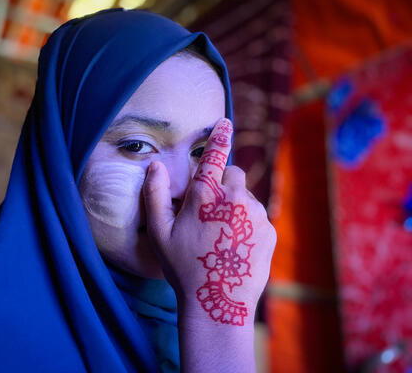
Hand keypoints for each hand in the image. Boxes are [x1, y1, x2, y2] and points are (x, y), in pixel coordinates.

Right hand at [142, 118, 275, 325]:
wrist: (218, 300)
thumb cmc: (183, 266)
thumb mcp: (159, 232)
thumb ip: (155, 194)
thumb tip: (155, 165)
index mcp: (205, 195)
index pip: (214, 156)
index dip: (218, 137)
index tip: (225, 122)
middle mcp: (234, 198)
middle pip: (233, 174)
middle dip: (223, 184)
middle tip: (210, 211)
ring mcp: (255, 213)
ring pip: (246, 196)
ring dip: (236, 205)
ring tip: (222, 235)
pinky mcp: (268, 229)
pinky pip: (257, 215)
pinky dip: (247, 222)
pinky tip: (235, 244)